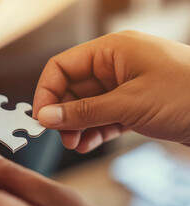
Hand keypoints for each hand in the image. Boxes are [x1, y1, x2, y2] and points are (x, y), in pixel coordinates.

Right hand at [33, 31, 189, 152]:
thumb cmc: (189, 94)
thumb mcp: (129, 104)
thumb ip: (83, 111)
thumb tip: (45, 117)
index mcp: (112, 51)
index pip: (62, 66)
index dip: (47, 91)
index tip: (40, 118)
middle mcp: (116, 65)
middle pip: (72, 87)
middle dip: (63, 113)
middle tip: (60, 136)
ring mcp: (126, 85)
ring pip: (87, 104)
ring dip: (77, 125)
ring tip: (75, 144)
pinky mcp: (136, 105)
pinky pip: (104, 116)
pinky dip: (94, 130)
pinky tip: (88, 144)